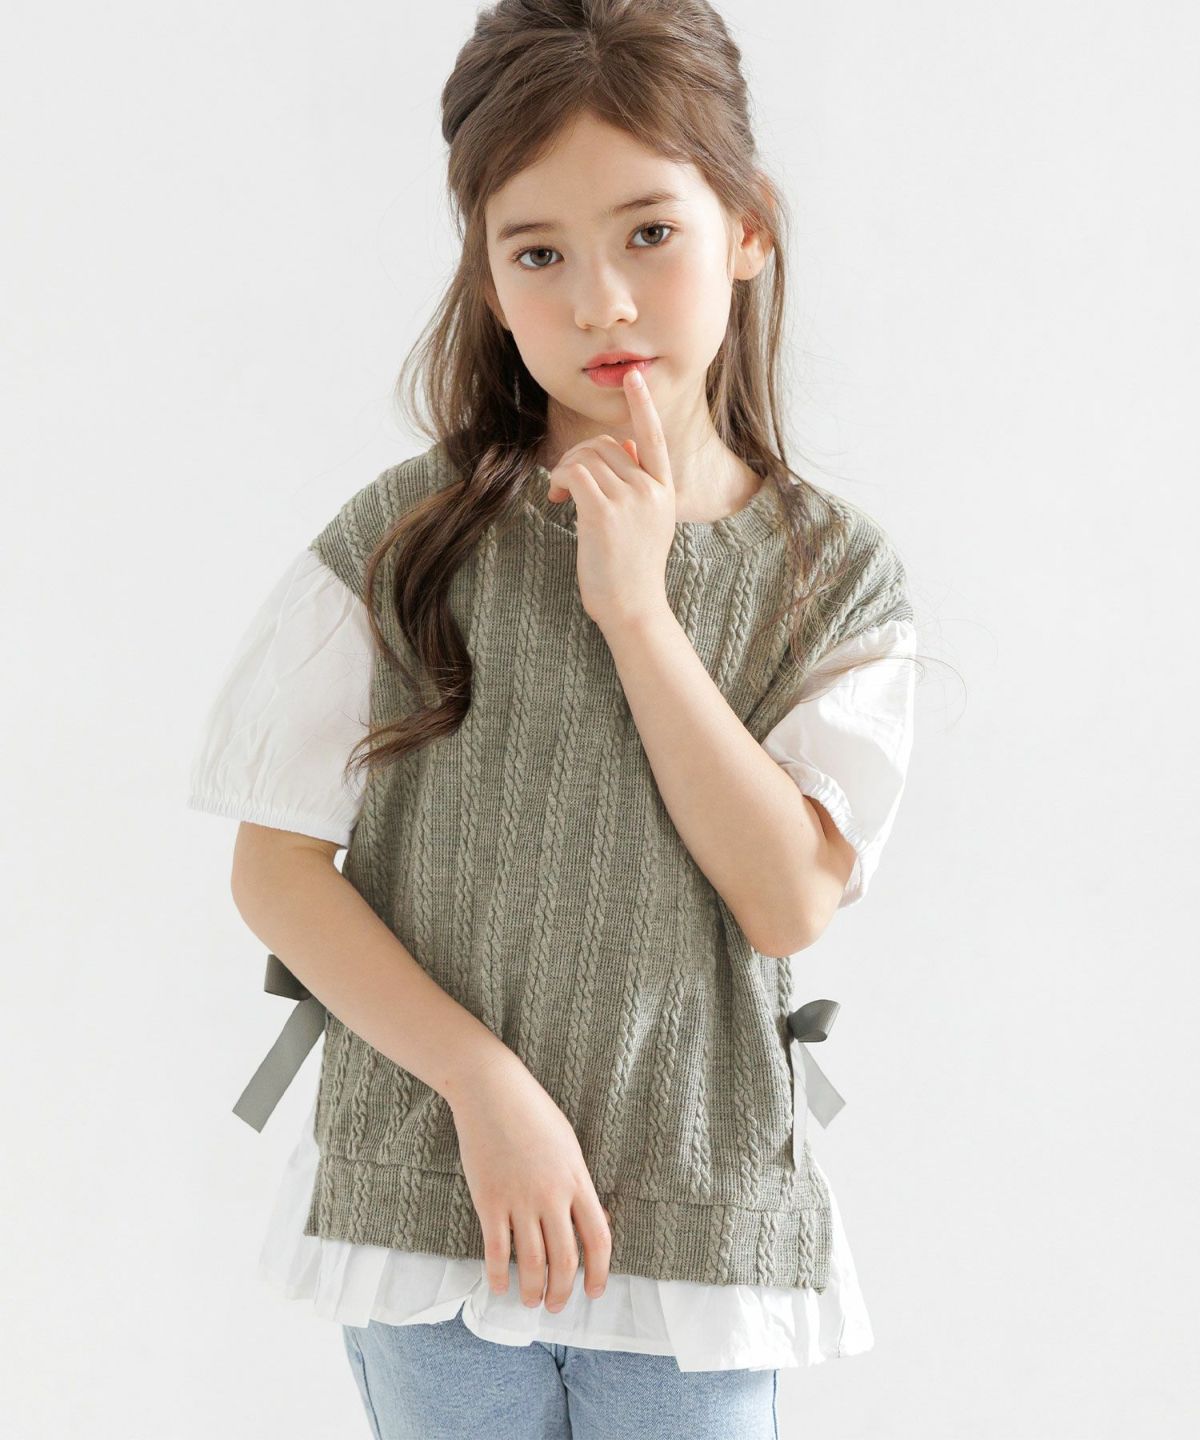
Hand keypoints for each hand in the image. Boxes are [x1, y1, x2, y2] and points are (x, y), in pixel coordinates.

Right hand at [448, 1049, 612, 1310]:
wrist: (492, 1092)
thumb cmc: (533, 1113)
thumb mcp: (568, 1146)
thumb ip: (578, 1184)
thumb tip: (590, 1221)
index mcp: (577, 1180)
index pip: (598, 1238)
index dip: (599, 1272)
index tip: (594, 1291)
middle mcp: (552, 1195)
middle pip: (565, 1259)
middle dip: (562, 1291)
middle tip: (556, 1306)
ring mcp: (520, 1199)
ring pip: (532, 1262)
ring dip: (533, 1290)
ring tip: (530, 1302)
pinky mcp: (489, 1200)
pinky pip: (496, 1249)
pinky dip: (498, 1275)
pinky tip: (499, 1287)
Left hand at [545, 366, 675, 632]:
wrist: (632, 607)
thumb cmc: (631, 569)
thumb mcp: (645, 521)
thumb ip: (637, 482)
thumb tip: (620, 445)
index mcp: (664, 490)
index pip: (654, 437)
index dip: (642, 405)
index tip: (633, 376)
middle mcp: (651, 490)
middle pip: (605, 445)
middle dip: (577, 457)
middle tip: (564, 484)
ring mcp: (631, 500)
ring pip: (586, 457)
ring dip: (565, 470)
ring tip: (560, 493)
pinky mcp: (605, 512)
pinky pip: (575, 472)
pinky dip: (560, 478)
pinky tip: (558, 497)